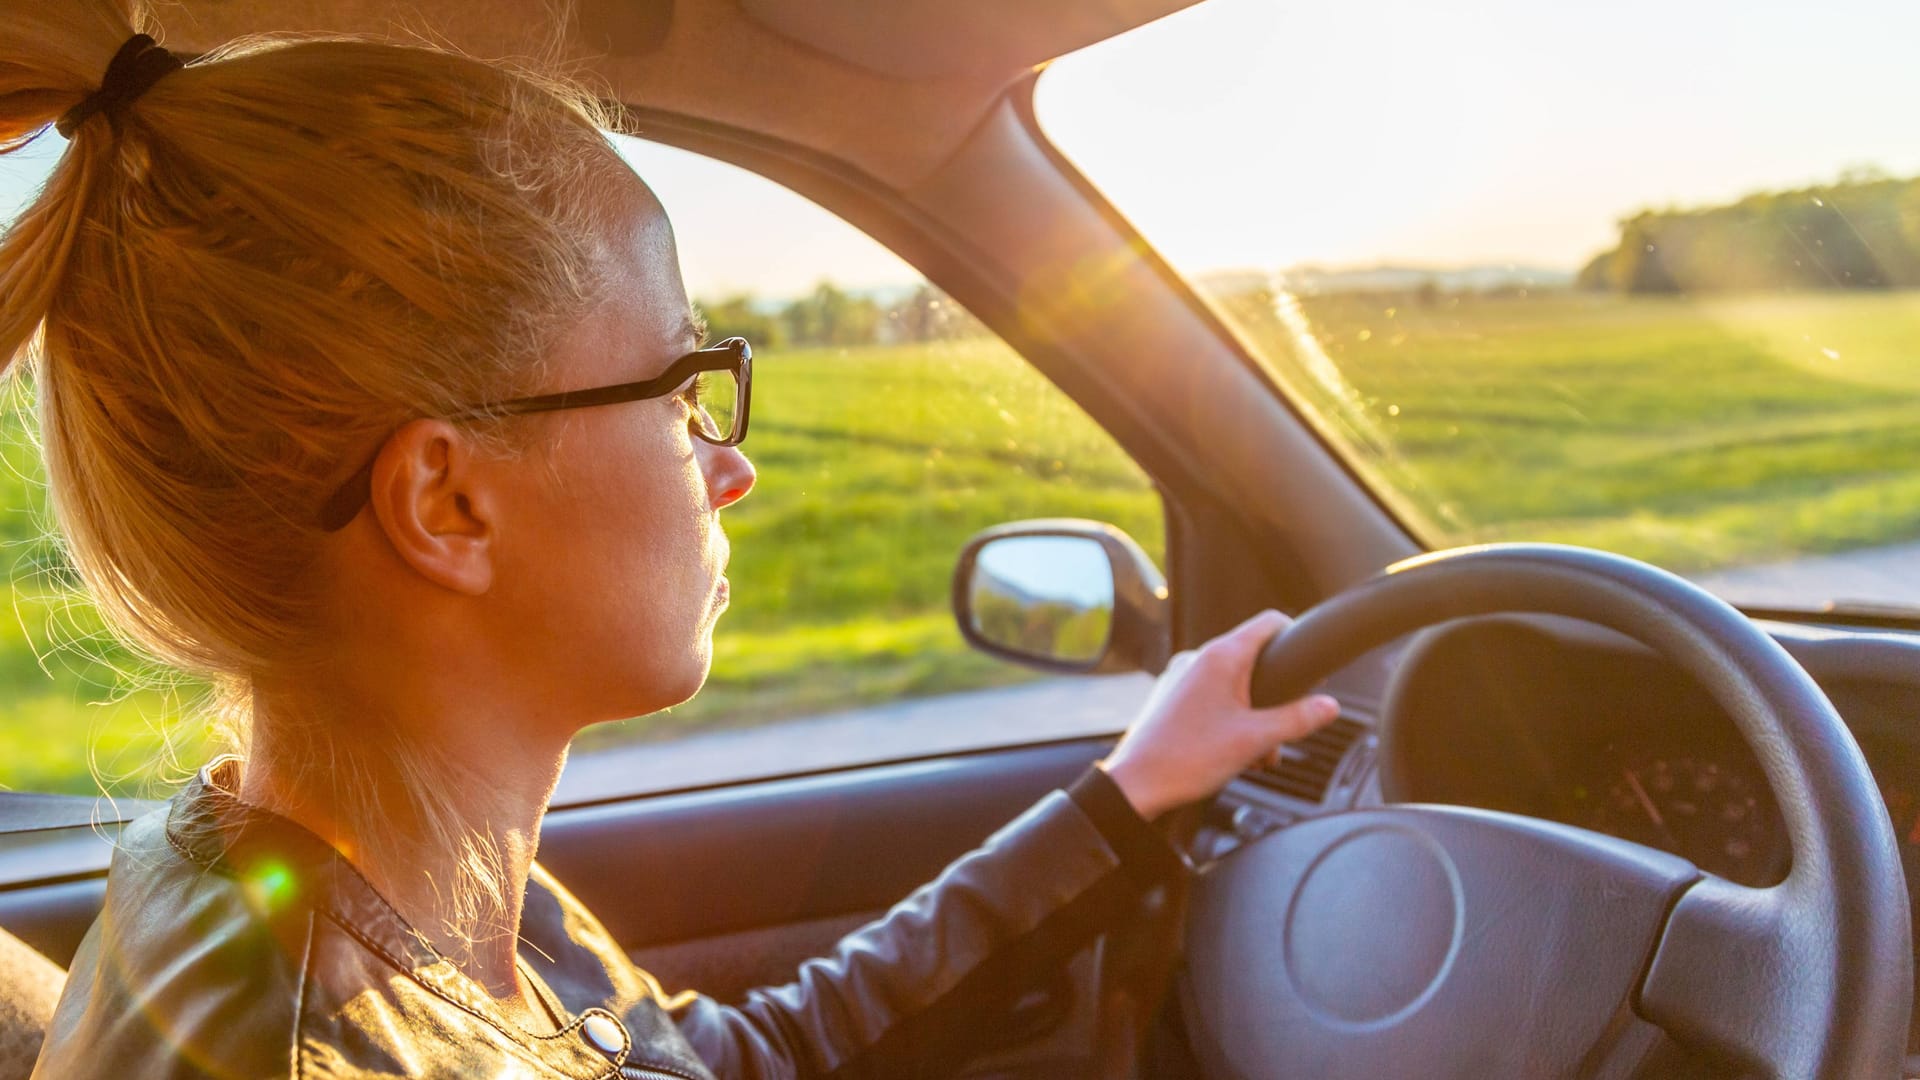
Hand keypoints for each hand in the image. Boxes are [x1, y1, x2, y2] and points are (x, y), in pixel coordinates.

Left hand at [1101, 609, 1339, 819]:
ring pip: (1235, 685)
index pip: (1270, 623)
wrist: (1135, 785)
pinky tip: (1233, 753)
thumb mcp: (1255, 740)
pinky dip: (1230, 720)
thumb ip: (1297, 719)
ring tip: (1255, 753)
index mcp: (1221, 656)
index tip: (1310, 667)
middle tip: (1280, 731)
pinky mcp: (1172, 698)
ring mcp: (1182, 677)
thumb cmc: (1186, 758)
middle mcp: (1198, 659)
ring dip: (1254, 717)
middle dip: (1275, 698)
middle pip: (1255, 660)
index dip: (1296, 638)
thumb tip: (1329, 707)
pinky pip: (1213, 698)